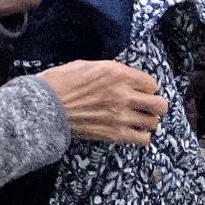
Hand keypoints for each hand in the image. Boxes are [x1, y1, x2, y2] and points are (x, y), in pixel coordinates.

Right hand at [37, 61, 167, 143]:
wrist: (45, 106)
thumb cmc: (60, 82)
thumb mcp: (85, 65)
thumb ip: (110, 72)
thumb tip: (124, 79)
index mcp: (116, 73)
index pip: (151, 83)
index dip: (144, 87)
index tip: (137, 89)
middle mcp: (123, 95)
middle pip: (160, 104)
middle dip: (155, 104)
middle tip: (144, 105)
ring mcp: (121, 116)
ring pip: (154, 122)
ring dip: (147, 120)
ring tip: (136, 118)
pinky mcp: (115, 134)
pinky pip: (144, 139)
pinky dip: (141, 136)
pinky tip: (131, 131)